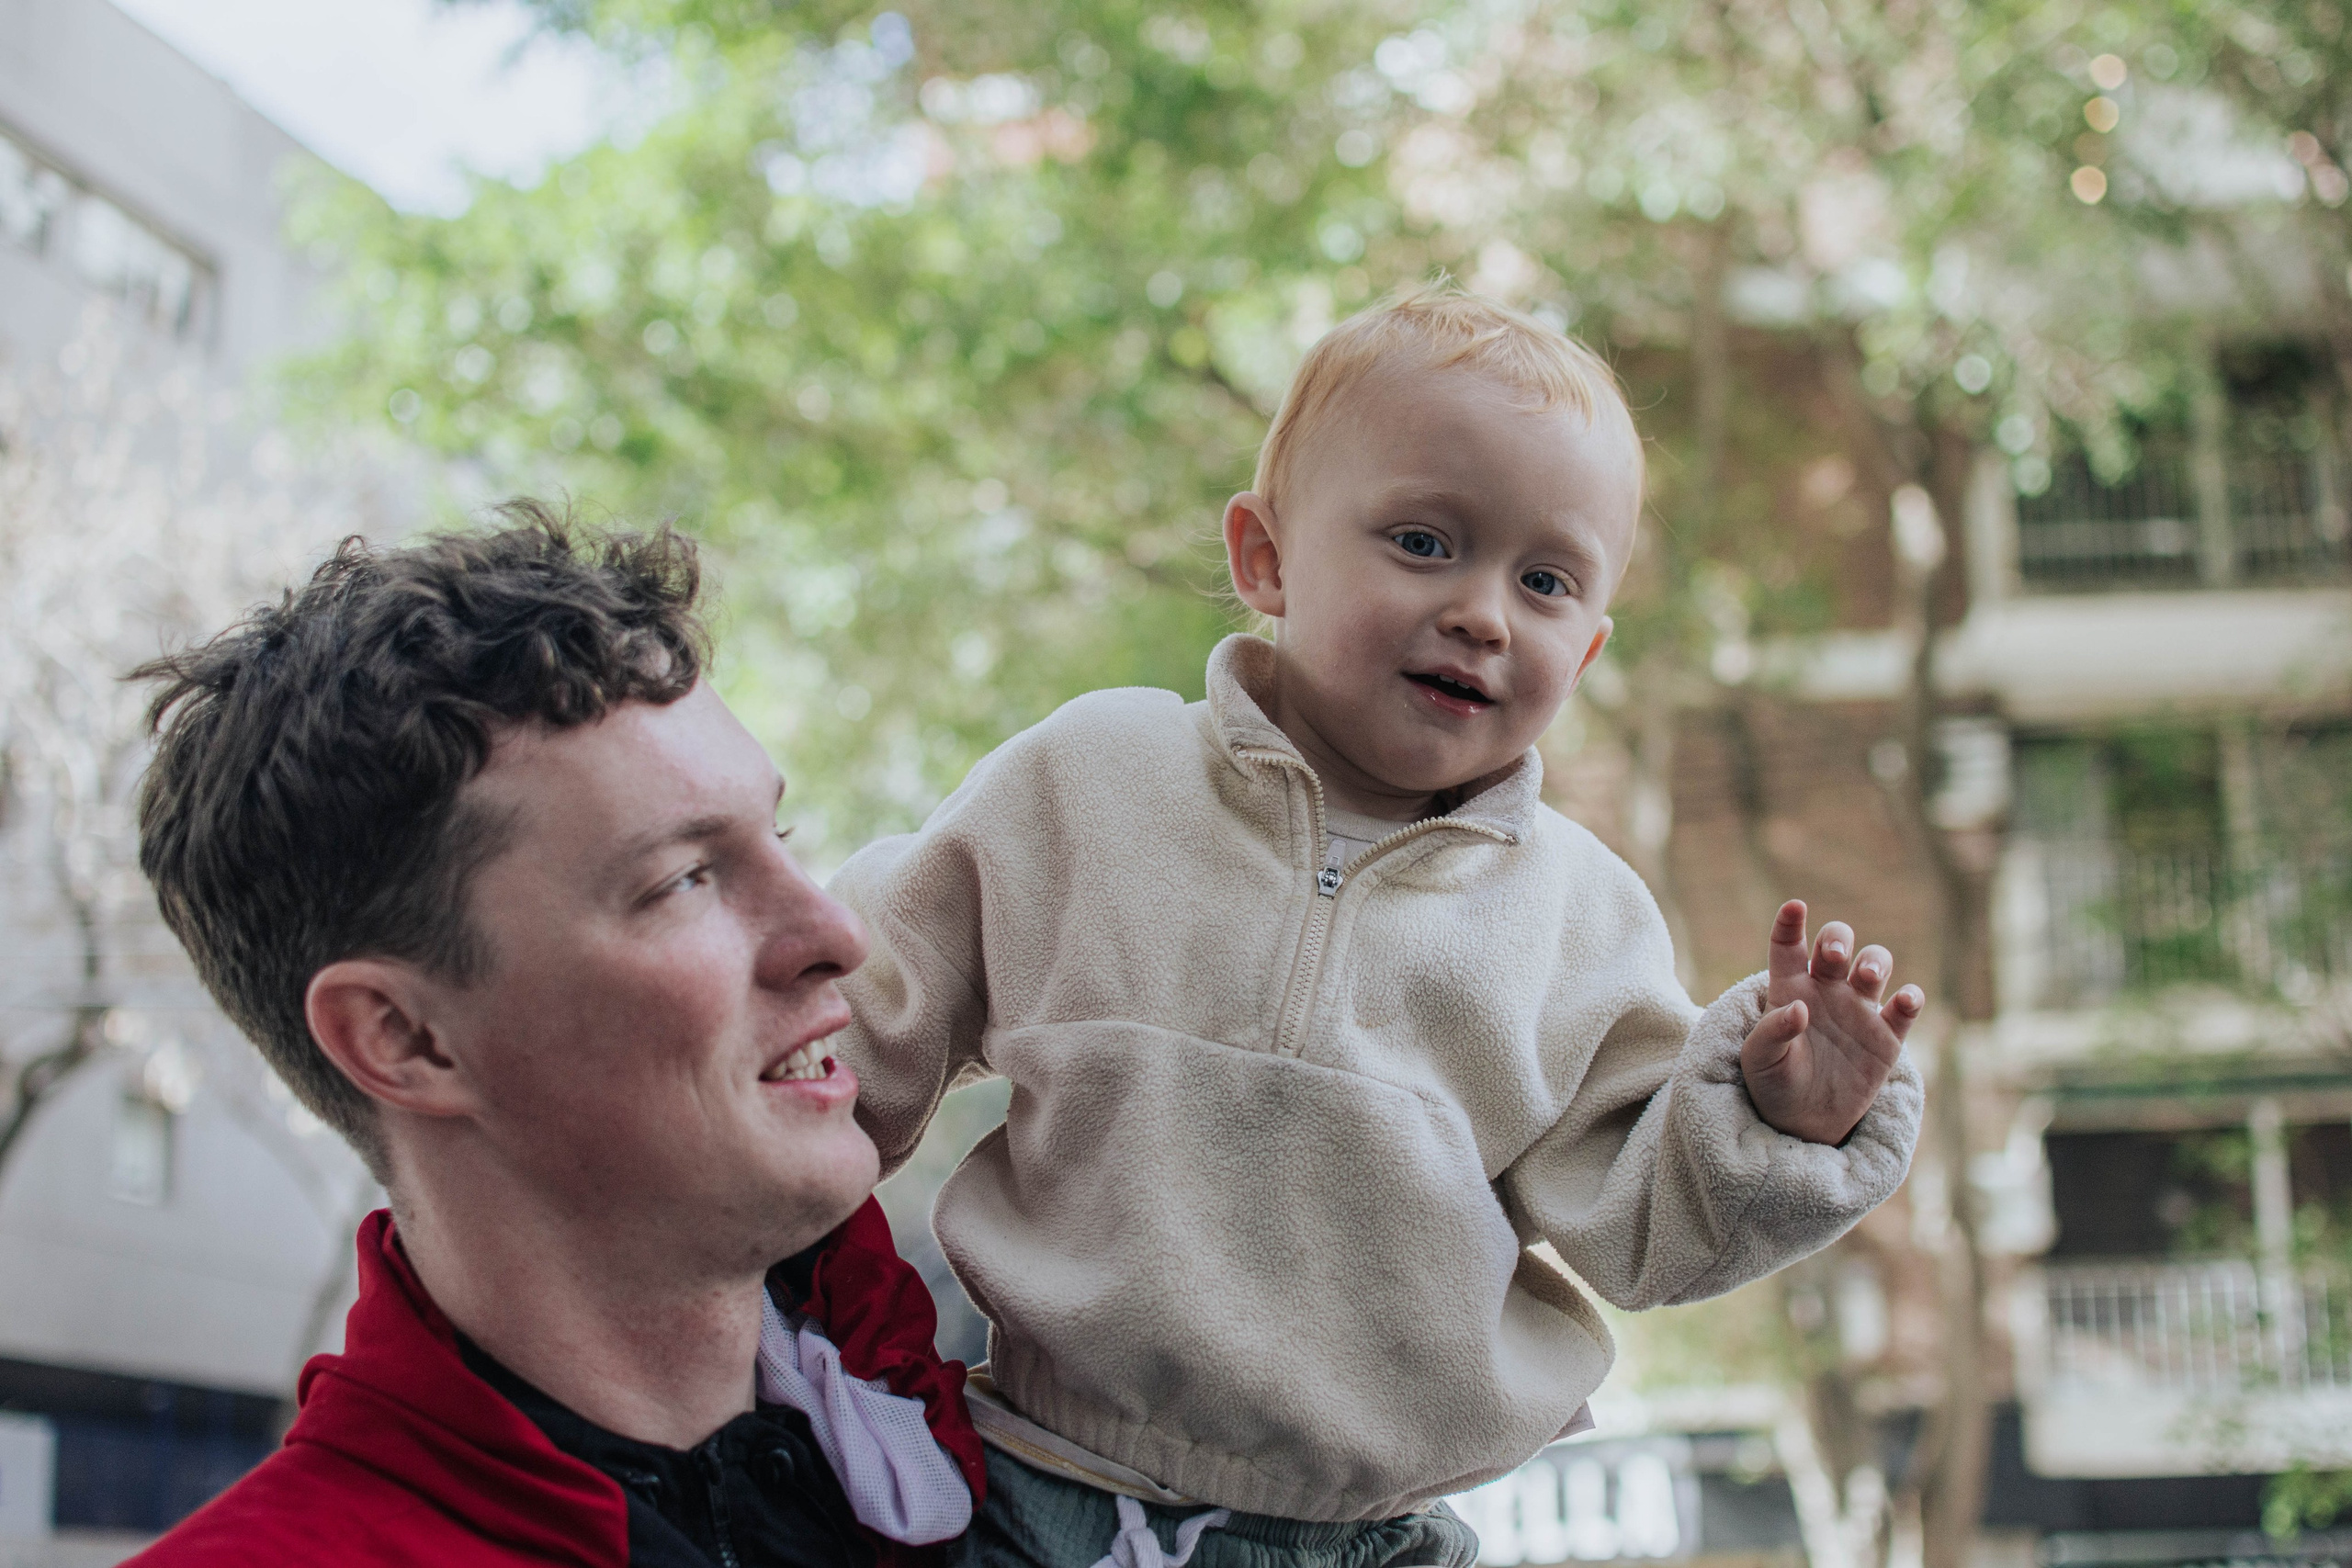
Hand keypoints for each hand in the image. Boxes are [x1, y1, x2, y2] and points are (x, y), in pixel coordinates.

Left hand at [1740, 900, 1921, 1144]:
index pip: (1788, 946)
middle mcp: (1825, 991)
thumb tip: (1799, 1009)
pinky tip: (1905, 1000)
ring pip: (1876, 964)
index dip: (1791, 923)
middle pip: (1838, 945)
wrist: (1802, 1124)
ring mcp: (1858, 1010)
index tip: (1794, 907)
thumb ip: (1772, 1033)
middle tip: (1834, 953)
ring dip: (1875, 961)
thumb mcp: (1759, 1062)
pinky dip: (1911, 999)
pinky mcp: (1886, 1037)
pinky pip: (1904, 1009)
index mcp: (1788, 988)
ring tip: (1866, 977)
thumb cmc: (1772, 1084)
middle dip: (1839, 938)